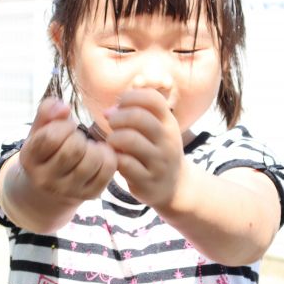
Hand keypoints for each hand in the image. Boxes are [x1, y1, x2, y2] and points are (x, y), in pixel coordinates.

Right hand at [17, 98, 116, 203]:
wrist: (47, 189)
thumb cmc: (45, 151)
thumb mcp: (38, 129)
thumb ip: (47, 111)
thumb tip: (64, 109)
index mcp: (29, 160)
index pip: (51, 137)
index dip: (64, 126)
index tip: (65, 127)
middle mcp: (45, 179)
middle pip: (74, 150)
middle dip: (79, 137)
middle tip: (76, 137)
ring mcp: (67, 190)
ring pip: (92, 162)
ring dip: (94, 147)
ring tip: (87, 146)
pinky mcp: (87, 195)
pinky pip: (107, 172)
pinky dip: (108, 157)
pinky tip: (99, 153)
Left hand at [105, 88, 186, 208]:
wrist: (174, 186)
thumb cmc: (155, 151)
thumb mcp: (156, 129)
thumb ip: (135, 113)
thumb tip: (109, 111)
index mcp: (169, 123)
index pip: (153, 98)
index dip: (130, 97)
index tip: (120, 106)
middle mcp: (168, 140)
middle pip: (138, 117)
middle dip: (118, 117)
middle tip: (112, 125)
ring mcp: (159, 162)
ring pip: (130, 139)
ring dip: (113, 138)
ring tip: (112, 142)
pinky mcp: (147, 181)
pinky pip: (125, 163)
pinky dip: (114, 158)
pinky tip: (115, 158)